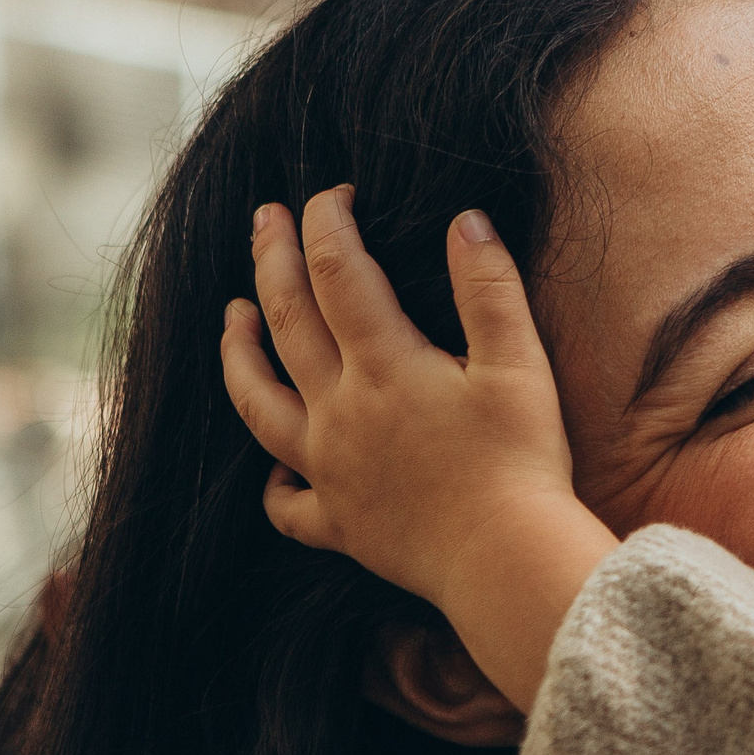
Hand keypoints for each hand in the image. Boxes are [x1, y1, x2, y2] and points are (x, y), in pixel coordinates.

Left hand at [222, 188, 617, 710]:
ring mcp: (330, 471)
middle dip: (271, 259)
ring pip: (258, 403)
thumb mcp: (519, 364)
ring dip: (238, 353)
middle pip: (286, 320)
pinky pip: (287, 506)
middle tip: (264, 219)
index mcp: (384, 365)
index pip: (338, 270)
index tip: (334, 193)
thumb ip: (489, 287)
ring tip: (231, 317)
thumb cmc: (521, 462)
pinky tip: (277, 470)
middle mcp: (340, 412)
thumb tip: (464, 220)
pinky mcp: (341, 524)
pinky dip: (274, 485)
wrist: (505, 560)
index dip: (329, 221)